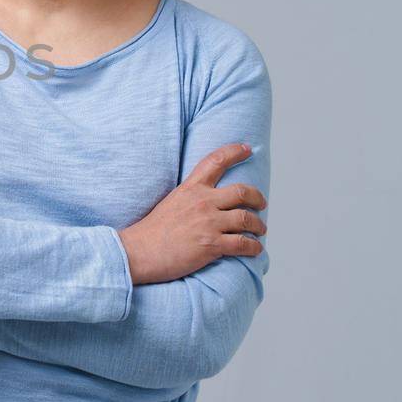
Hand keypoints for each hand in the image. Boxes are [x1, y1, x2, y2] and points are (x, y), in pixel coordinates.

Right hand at [117, 142, 266, 284]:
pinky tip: (254, 249)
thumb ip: (191, 196)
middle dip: (258, 198)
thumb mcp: (171, 201)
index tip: (247, 149)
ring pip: (247, 219)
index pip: (216, 161)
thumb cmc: (152, 231)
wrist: (139, 252)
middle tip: (262, 204)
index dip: (234, 152)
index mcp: (191, 188)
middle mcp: (202, 202)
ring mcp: (208, 223)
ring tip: (260, 231)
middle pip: (242, 192)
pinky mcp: (211, 245)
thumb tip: (209, 200)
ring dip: (258, 226)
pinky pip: (243, 244)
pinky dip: (253, 247)